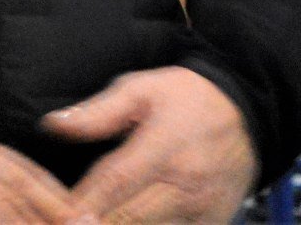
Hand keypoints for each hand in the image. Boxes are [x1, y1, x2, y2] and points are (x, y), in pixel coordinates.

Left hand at [42, 68, 257, 223]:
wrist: (248, 114)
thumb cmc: (188, 99)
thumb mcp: (144, 89)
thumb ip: (98, 111)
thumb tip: (52, 124)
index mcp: (165, 145)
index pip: (114, 183)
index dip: (80, 204)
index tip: (55, 214)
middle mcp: (186, 183)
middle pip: (127, 219)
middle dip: (92, 224)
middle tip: (65, 223)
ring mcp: (201, 210)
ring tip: (91, 223)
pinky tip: (124, 223)